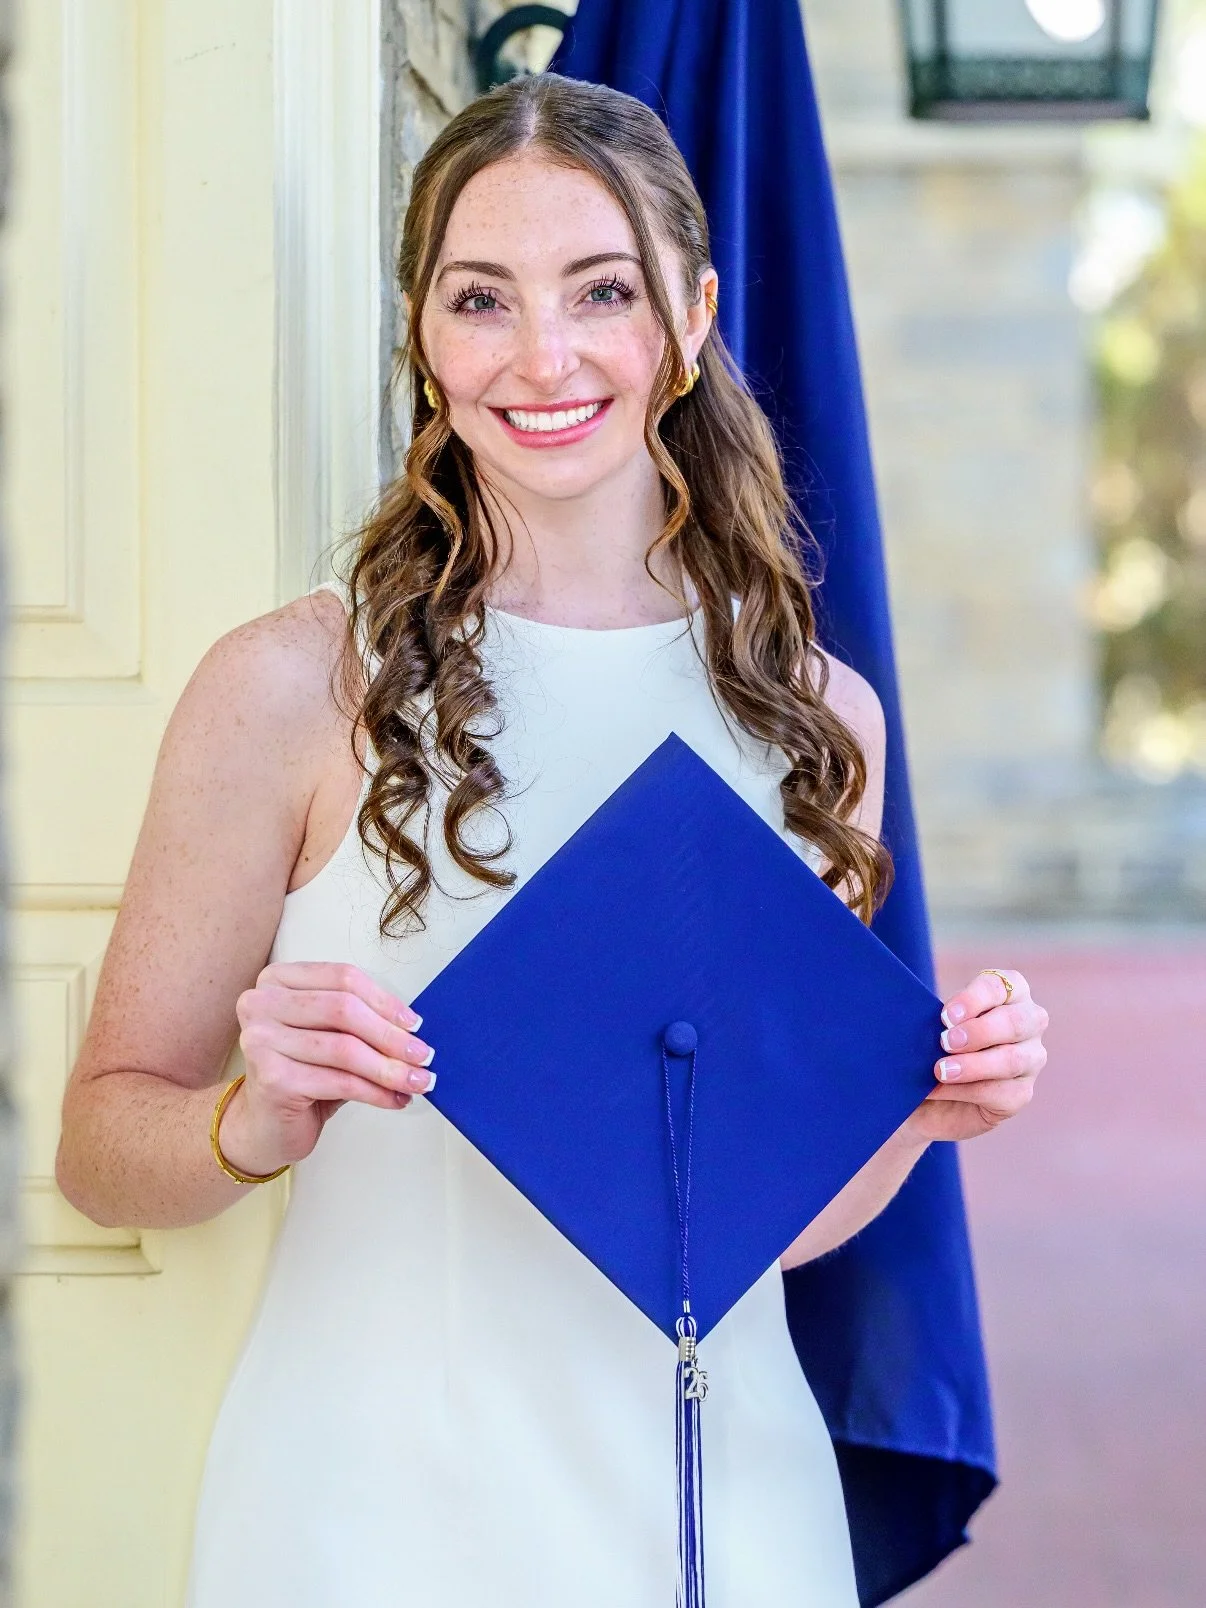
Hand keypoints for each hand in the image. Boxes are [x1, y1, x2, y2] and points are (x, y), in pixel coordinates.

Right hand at [219, 962, 435, 1175]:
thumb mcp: (328, 1035)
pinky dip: (376, 1091)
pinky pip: (340, 1081)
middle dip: (391, 1035)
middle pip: (344, 1009)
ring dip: (390, 1068)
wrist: (264, 1124)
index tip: (414, 1023)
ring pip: (345, 1048)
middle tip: (423, 1054)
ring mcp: (262, 1040)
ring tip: (417, 1080)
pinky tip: (394, 1098)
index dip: (385, 1001)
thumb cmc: (300, 1074)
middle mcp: (261, 1003)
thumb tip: (413, 1027)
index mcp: (278, 980)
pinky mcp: (272, 1078)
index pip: (343, 978)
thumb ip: (359, 1021)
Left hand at [905, 968, 1047, 1143]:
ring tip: (940, 1070)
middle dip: (979, 1032)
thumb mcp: (936, 1025)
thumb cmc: (937, 1045)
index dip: (974, 999)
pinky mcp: (1022, 1093)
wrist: (931, 1093)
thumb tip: (923, 1016)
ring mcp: (1031, 1059)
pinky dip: (966, 1091)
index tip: (945, 1016)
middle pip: (1016, 1022)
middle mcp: (1030, 1022)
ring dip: (973, 1065)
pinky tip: (938, 1089)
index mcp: (1010, 993)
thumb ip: (940, 1020)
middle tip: (946, 1042)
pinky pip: (1002, 1093)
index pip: (1001, 985)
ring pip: (1013, 1060)